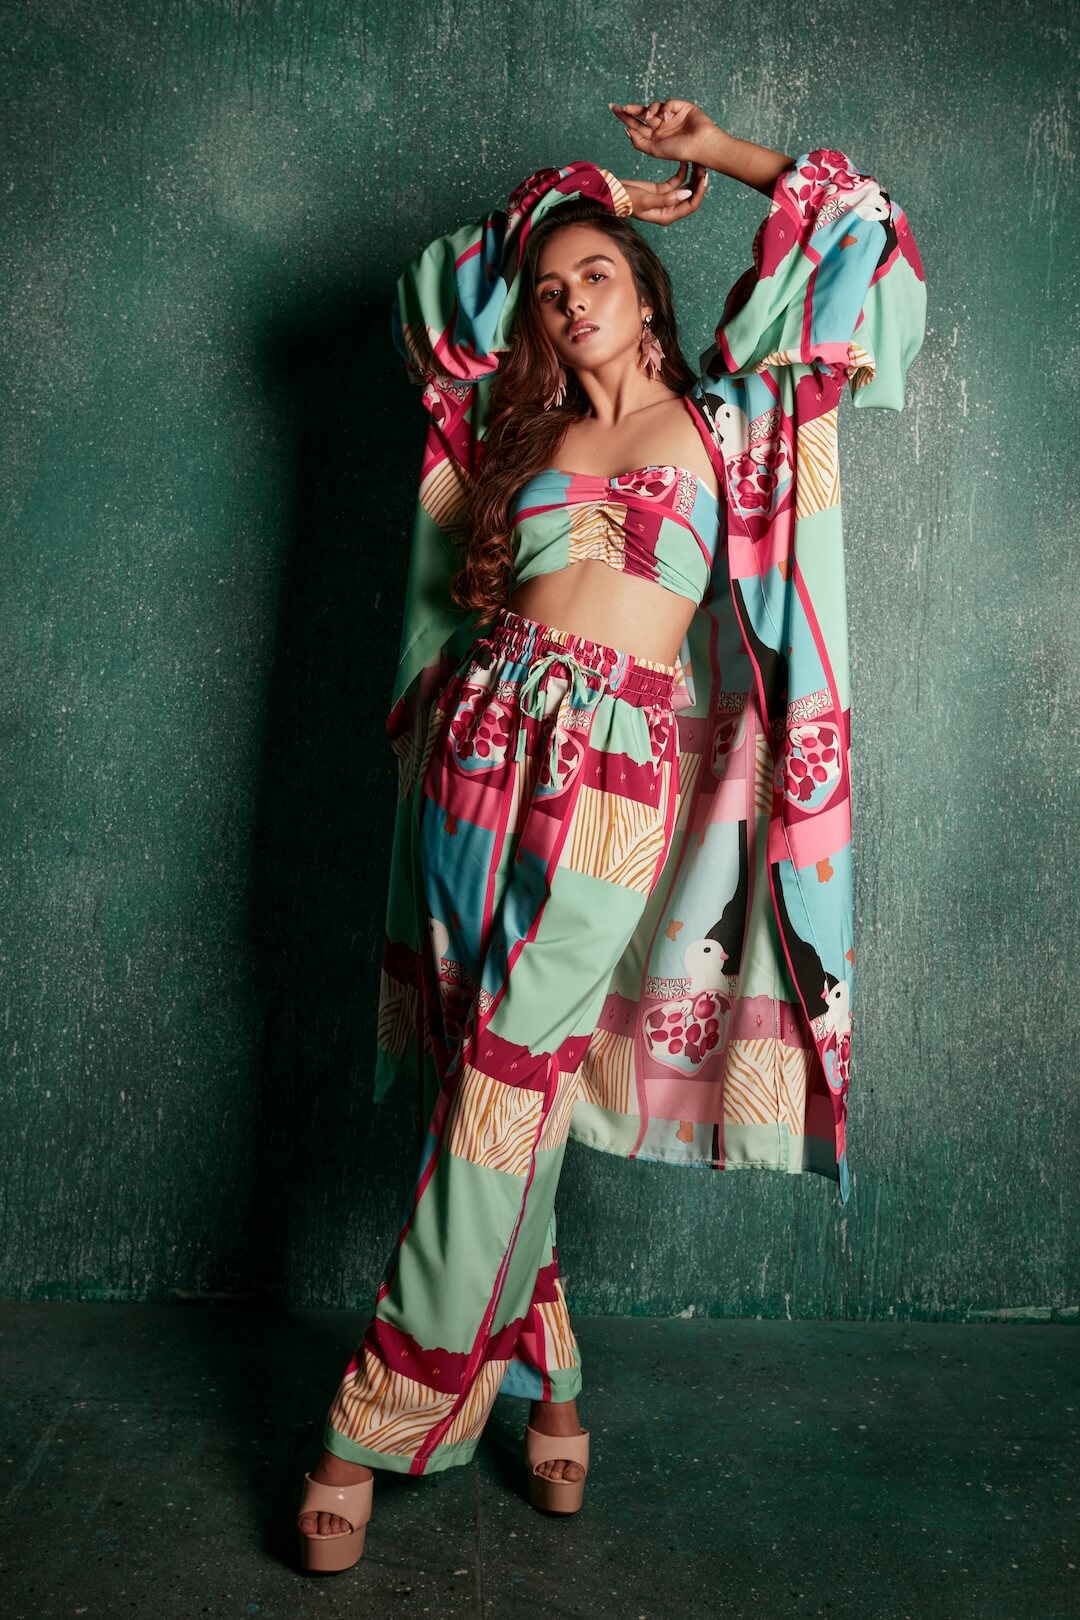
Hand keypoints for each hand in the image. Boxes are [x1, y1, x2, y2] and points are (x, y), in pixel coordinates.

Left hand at [608, 98, 724, 166]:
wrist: (701, 145)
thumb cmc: (680, 151)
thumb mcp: (655, 150)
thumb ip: (639, 142)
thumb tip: (627, 130)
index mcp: (655, 137)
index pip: (637, 125)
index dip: (625, 117)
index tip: (614, 109)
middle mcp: (661, 126)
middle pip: (642, 114)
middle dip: (631, 110)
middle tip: (620, 107)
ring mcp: (671, 116)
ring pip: (654, 107)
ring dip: (649, 110)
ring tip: (650, 117)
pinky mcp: (681, 107)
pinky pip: (668, 103)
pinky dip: (665, 108)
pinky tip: (666, 117)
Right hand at [616, 160, 708, 225]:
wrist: (612, 193)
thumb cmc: (626, 200)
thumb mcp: (646, 200)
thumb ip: (666, 199)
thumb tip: (687, 194)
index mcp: (667, 216)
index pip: (690, 205)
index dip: (699, 193)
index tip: (704, 178)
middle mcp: (669, 209)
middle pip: (690, 197)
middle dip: (698, 183)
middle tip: (704, 167)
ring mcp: (665, 199)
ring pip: (685, 188)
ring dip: (692, 177)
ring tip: (698, 163)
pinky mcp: (660, 190)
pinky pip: (676, 181)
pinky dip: (682, 172)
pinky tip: (685, 162)